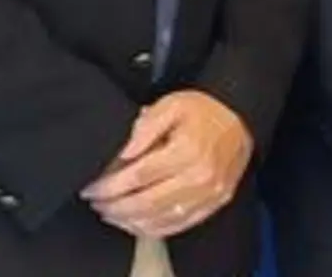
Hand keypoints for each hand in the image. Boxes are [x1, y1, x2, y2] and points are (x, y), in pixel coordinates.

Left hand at [82, 91, 253, 237]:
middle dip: (115, 207)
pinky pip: (178, 225)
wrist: (239, 120)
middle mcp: (200, 176)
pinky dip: (153, 228)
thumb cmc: (203, 111)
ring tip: (111, 213)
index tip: (91, 188)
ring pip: (161, 219)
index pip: (138, 176)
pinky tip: (135, 222)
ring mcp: (209, 194)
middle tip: (96, 203)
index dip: (110, 186)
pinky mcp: (214, 204)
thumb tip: (124, 153)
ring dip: (130, 221)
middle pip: (146, 202)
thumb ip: (146, 126)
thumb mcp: (171, 104)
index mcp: (187, 150)